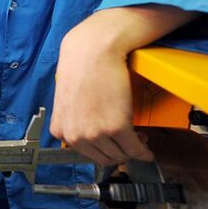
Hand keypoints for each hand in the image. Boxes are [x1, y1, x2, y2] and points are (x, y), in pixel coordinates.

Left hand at [49, 30, 153, 166]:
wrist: (93, 50)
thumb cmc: (81, 67)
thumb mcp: (68, 100)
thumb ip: (74, 120)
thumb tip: (89, 133)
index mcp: (61, 130)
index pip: (85, 153)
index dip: (103, 150)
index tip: (113, 145)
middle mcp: (75, 136)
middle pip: (104, 157)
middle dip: (119, 152)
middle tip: (130, 141)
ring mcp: (95, 133)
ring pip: (120, 155)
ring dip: (132, 150)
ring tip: (138, 139)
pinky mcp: (116, 128)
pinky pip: (134, 148)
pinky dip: (143, 151)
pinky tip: (146, 148)